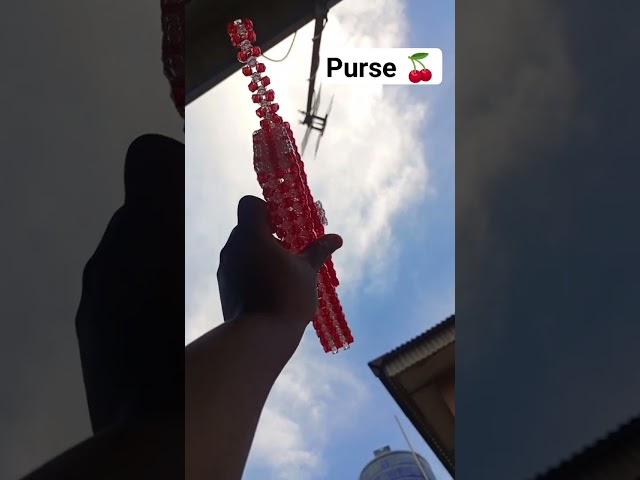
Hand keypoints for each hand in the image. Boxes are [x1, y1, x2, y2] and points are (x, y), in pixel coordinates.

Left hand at [217, 195, 342, 334]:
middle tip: (289, 250)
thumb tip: (336, 238)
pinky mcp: (224, 285)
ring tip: (282, 272)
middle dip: (268, 234)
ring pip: (242, 248)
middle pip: (247, 227)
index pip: (250, 204)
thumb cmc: (287, 297)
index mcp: (252, 234)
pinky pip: (238, 267)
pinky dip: (252, 270)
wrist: (259, 336)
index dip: (267, 209)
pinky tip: (269, 287)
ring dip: (260, 253)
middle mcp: (233, 246)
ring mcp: (225, 266)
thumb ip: (318, 250)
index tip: (284, 226)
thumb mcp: (308, 271)